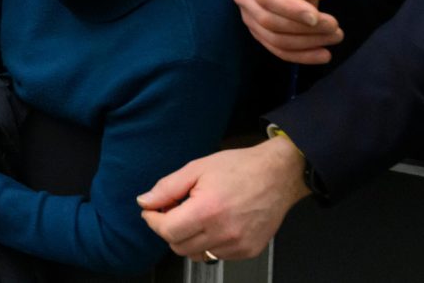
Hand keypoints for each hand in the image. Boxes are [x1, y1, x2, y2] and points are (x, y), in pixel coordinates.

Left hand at [138, 137, 310, 261]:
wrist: (278, 174)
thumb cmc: (241, 168)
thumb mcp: (197, 168)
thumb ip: (167, 188)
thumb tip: (145, 202)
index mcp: (208, 210)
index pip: (167, 230)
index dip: (154, 220)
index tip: (152, 211)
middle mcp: (224, 232)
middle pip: (178, 246)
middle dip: (169, 229)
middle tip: (174, 210)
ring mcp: (238, 245)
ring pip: (196, 254)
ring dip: (188, 238)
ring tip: (196, 216)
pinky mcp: (248, 251)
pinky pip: (217, 255)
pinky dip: (209, 243)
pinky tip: (214, 224)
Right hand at [232, 0, 338, 63]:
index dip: (290, 9)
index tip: (316, 17)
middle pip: (269, 21)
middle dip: (304, 28)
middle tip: (334, 28)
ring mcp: (248, 18)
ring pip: (274, 39)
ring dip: (307, 43)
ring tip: (334, 38)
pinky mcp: (258, 33)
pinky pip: (277, 49)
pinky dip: (301, 55)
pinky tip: (323, 55)